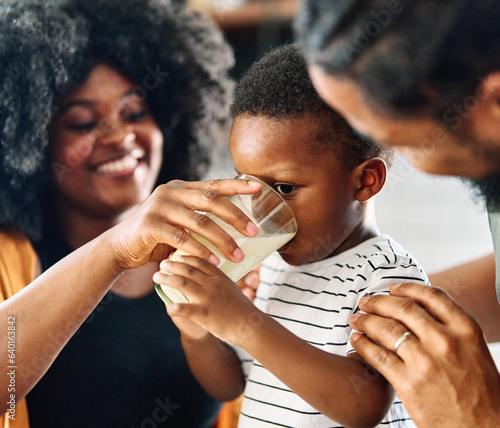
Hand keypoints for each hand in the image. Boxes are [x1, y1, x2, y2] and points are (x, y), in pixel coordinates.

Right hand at [104, 178, 260, 270]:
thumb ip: (198, 217)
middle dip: (236, 216)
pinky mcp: (150, 225)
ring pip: (200, 222)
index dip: (237, 186)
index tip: (258, 188)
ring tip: (237, 255)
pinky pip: (182, 239)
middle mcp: (170, 192)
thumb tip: (233, 225)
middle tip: (254, 231)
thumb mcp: (178, 221)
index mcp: (180, 188)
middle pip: (211, 201)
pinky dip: (200, 251)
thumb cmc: (155, 236)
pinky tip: (214, 261)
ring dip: (222, 239)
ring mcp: (159, 206)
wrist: (119, 247)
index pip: (214, 185)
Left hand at [153, 255, 261, 346]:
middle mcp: (213, 284)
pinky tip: (167, 307)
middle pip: (188, 269)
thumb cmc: (241, 308)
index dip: (186, 257)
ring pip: (182, 284)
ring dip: (167, 279)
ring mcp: (208, 299)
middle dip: (172, 265)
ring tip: (156, 277)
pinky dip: (175, 308)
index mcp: (220, 276)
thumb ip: (218, 281)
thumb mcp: (231, 288)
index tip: (176, 255)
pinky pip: (186, 309)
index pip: (200, 260)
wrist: (251, 326)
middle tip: (162, 263)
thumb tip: (205, 275)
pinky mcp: (205, 315)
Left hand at [349, 283, 499, 426]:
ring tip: (356, 319)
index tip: (392, 289)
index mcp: (465, 329)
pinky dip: (362, 344)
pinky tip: (356, 341)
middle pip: (402, 308)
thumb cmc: (482, 394)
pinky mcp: (407, 382)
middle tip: (365, 302)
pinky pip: (377, 355)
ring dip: (365, 321)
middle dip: (379, 302)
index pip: (431, 296)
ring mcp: (424, 361)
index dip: (406, 288)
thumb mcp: (475, 351)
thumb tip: (421, 312)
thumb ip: (451, 330)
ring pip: (385, 328)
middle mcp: (444, 340)